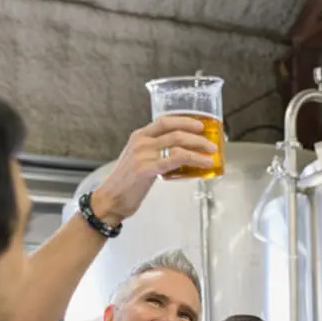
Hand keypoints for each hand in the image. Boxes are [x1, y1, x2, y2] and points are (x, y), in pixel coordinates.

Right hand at [89, 117, 217, 221]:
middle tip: (211, 143)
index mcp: (139, 136)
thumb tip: (179, 154)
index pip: (165, 122)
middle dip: (197, 136)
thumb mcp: (138, 160)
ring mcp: (143, 154)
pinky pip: (176, 159)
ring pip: (178, 144)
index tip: (199, 125)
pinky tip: (204, 164)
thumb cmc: (126, 183)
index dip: (184, 121)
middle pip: (175, 131)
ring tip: (211, 154)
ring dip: (199, 147)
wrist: (110, 199)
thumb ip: (154, 153)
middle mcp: (141, 141)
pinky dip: (194, 159)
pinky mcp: (147, 169)